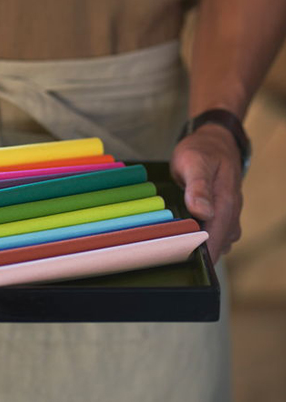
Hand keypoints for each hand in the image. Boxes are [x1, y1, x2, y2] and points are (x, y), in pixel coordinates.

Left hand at [170, 124, 243, 261]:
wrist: (214, 140)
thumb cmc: (202, 150)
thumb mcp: (195, 163)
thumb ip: (199, 187)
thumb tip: (203, 212)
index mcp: (226, 202)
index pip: (216, 236)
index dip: (202, 252)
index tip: (184, 263)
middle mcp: (230, 212)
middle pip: (218, 243)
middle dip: (200, 255)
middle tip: (173, 263)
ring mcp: (227, 214)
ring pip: (218, 240)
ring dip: (201, 248)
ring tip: (175, 254)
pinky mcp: (220, 213)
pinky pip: (214, 232)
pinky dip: (202, 239)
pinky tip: (183, 240)